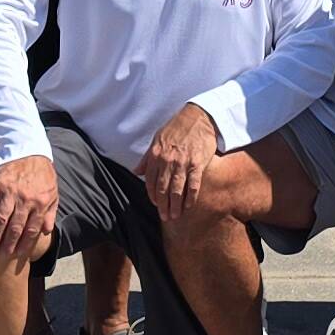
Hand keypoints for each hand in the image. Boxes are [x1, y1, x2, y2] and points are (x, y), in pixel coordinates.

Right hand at [0, 155, 61, 265]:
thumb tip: (47, 232)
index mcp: (39, 203)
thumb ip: (50, 213)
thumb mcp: (53, 194)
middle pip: (16, 226)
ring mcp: (9, 191)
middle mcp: (24, 199)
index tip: (18, 254)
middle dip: (9, 243)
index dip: (25, 243)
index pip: (32, 229)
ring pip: (1, 216)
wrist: (32, 151)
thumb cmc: (43, 175)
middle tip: (2, 255)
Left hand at [141, 102, 223, 216]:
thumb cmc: (176, 127)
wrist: (198, 117)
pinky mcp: (197, 164)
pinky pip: (193, 185)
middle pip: (163, 189)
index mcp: (156, 155)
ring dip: (175, 206)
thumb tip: (136, 171)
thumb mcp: (157, 139)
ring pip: (177, 190)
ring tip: (175, 216)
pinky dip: (190, 198)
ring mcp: (183, 163)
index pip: (151, 182)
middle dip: (163, 206)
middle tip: (165, 217)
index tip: (156, 204)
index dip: (153, 196)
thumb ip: (147, 158)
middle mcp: (167, 161)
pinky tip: (189, 206)